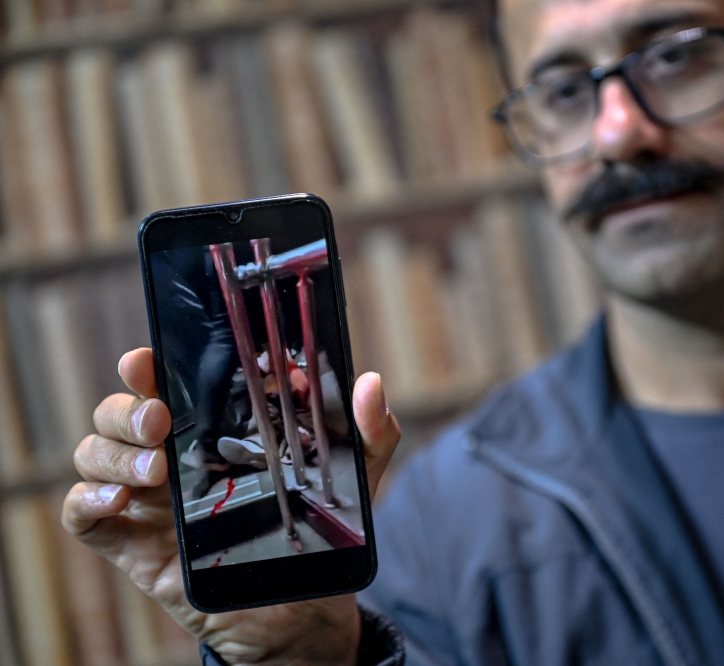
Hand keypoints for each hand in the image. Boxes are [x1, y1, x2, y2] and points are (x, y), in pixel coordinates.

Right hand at [62, 349, 401, 665]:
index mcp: (214, 430)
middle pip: (120, 412)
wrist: (303, 610)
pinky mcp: (132, 542)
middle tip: (162, 421)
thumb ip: (369, 432)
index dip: (147, 366)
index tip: (150, 359)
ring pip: (95, 453)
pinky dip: (88, 499)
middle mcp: (171, 455)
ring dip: (114, 453)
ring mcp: (147, 498)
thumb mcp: (353, 476)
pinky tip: (120, 500)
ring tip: (157, 471)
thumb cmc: (318, 530)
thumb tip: (370, 385)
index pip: (165, 383)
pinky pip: (82, 513)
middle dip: (128, 408)